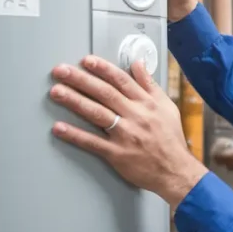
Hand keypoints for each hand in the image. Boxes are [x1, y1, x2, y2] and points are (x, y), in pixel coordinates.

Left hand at [49, 55, 207, 207]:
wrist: (176, 171)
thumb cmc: (171, 139)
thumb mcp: (167, 107)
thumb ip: (150, 85)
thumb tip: (139, 64)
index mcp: (147, 103)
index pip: (121, 80)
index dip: (102, 69)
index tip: (86, 61)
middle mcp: (135, 116)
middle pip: (104, 93)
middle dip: (80, 79)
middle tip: (61, 71)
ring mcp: (125, 135)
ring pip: (96, 113)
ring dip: (74, 101)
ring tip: (56, 92)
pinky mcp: (117, 154)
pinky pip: (92, 142)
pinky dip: (75, 135)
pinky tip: (60, 128)